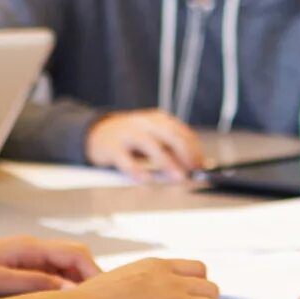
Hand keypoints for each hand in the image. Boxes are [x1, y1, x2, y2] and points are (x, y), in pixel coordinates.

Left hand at [0, 235, 102, 298]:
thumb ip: (32, 285)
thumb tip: (70, 291)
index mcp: (27, 247)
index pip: (76, 254)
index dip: (95, 274)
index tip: (105, 298)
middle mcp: (30, 249)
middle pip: (75, 260)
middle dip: (91, 280)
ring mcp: (25, 260)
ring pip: (64, 271)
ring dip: (76, 287)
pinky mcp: (18, 272)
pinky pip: (49, 279)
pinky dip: (60, 292)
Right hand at [85, 110, 205, 180]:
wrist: (97, 134)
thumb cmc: (131, 139)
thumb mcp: (153, 138)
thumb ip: (171, 149)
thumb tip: (195, 166)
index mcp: (158, 120)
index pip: (182, 132)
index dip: (195, 149)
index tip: (202, 165)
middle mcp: (145, 123)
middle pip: (170, 135)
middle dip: (186, 153)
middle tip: (193, 171)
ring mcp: (128, 133)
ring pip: (150, 144)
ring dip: (167, 162)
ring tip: (178, 176)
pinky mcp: (113, 147)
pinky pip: (126, 159)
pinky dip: (137, 170)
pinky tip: (146, 179)